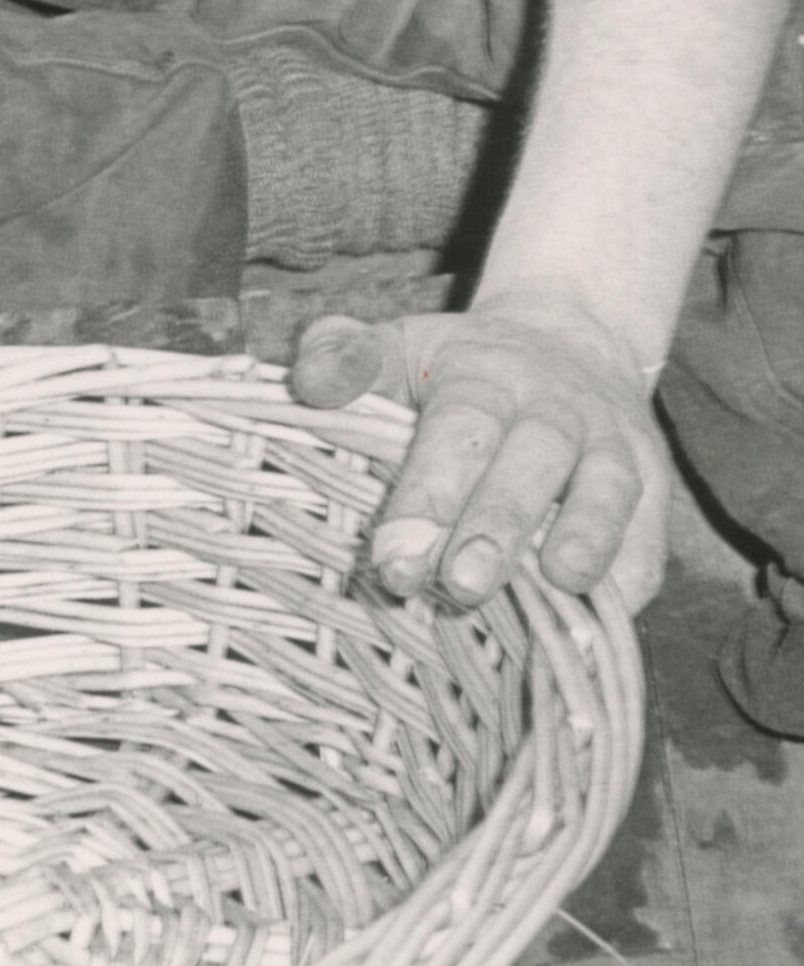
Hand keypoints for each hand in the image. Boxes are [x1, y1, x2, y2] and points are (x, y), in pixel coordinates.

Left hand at [291, 292, 670, 612]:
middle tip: (460, 586)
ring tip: (560, 587)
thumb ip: (341, 359)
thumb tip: (310, 388)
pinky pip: (651, 536)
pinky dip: (631, 577)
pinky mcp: (653, 487)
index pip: (458, 431)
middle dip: (498, 527)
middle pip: (534, 462)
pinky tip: (600, 623)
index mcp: (483, 375)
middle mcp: (556, 407)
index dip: (427, 495)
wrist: (567, 342)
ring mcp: (613, 445)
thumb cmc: (454, 369)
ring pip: (608, 490)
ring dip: (586, 541)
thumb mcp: (394, 346)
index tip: (393, 559)